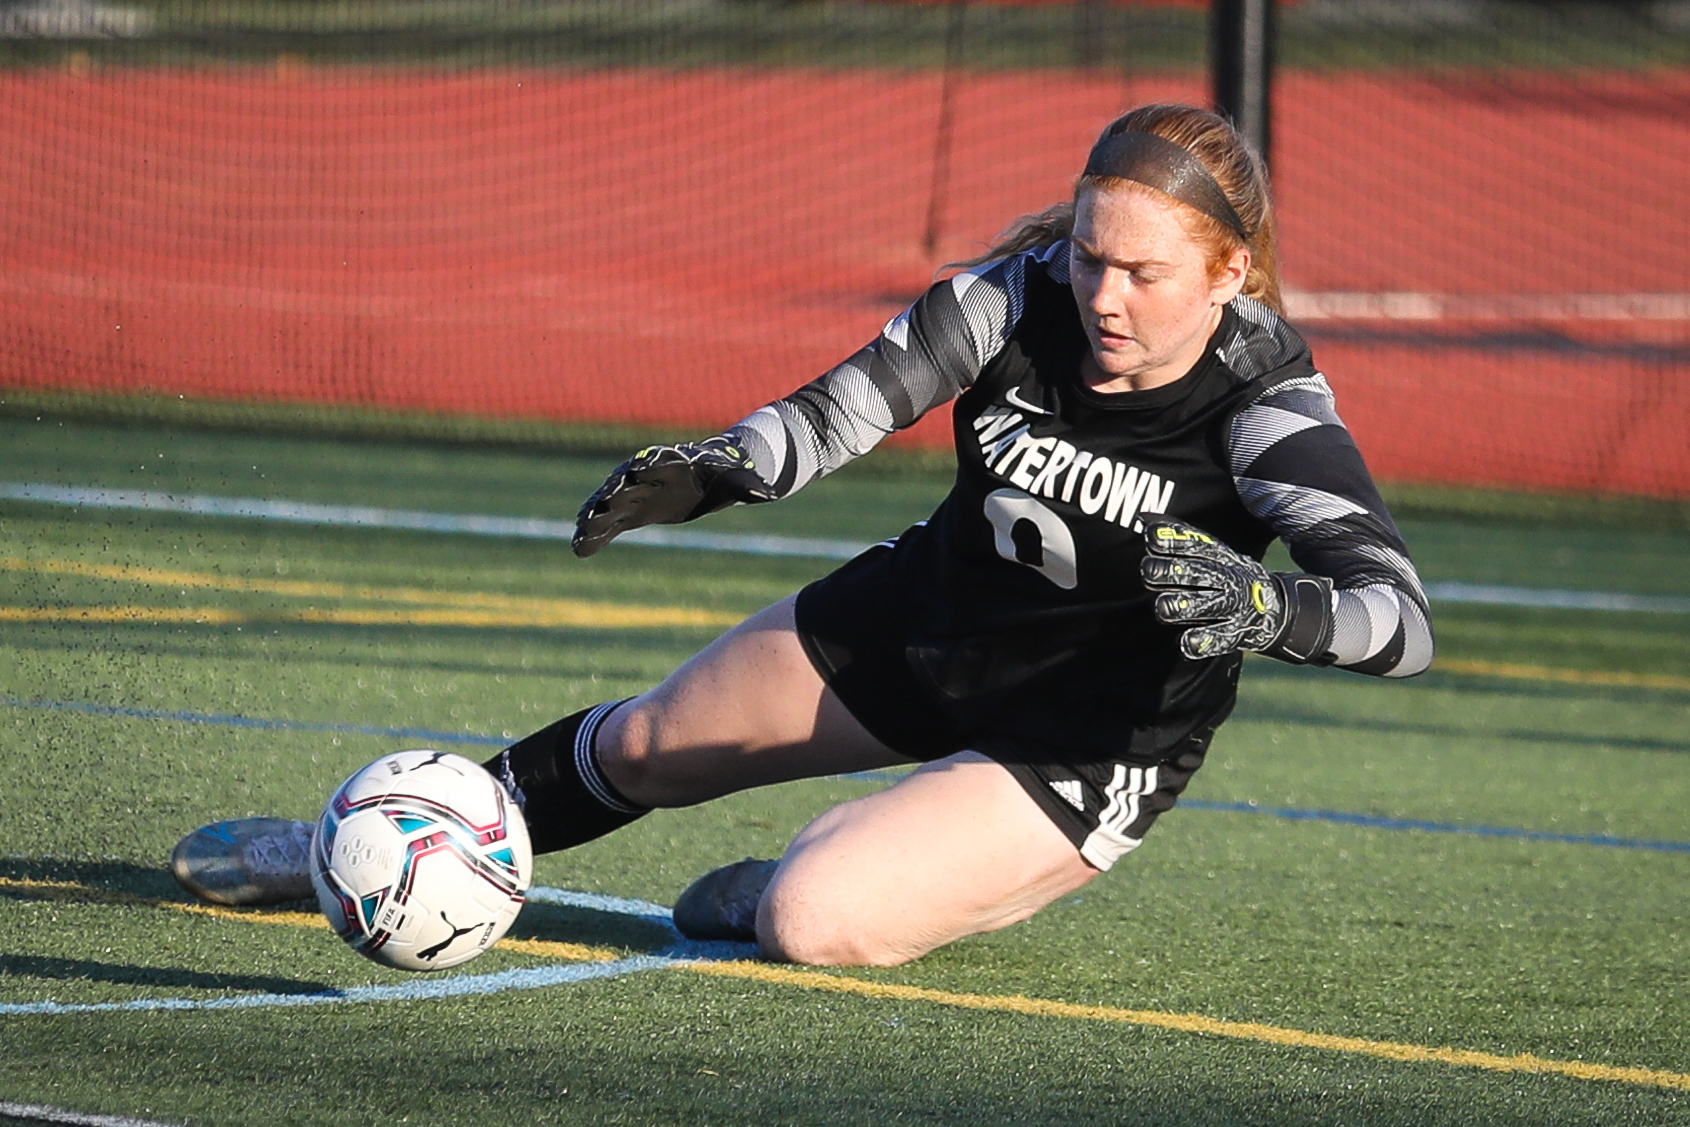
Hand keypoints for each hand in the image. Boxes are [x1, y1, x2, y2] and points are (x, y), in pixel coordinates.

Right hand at [572, 437, 775, 557]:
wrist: (717, 478)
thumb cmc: (729, 476)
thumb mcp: (741, 482)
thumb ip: (750, 488)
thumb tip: (770, 495)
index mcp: (673, 464)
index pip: (653, 465)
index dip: (640, 472)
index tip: (628, 479)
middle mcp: (648, 476)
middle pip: (623, 486)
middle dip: (608, 499)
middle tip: (589, 514)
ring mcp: (638, 494)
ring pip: (611, 506)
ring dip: (594, 520)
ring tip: (576, 536)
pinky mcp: (634, 511)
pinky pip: (612, 524)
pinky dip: (597, 534)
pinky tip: (580, 548)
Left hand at [1139, 518, 1333, 663]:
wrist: (1274, 606)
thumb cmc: (1228, 575)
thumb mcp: (1212, 552)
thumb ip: (1180, 536)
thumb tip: (1144, 518)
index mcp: (1218, 557)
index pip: (1194, 546)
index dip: (1173, 542)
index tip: (1151, 538)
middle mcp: (1225, 579)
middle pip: (1197, 573)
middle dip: (1172, 572)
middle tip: (1148, 571)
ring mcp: (1232, 607)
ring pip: (1205, 606)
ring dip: (1183, 606)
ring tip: (1163, 607)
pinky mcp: (1236, 633)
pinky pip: (1219, 638)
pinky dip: (1203, 642)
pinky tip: (1186, 643)